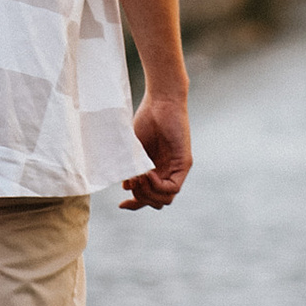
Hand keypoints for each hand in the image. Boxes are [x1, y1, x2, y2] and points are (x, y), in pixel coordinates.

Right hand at [119, 87, 191, 211]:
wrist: (161, 100)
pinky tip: (147, 174)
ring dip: (148, 193)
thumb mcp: (134, 149)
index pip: (149, 197)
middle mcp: (168, 172)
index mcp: (156, 170)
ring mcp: (177, 169)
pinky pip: (173, 188)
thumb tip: (127, 188)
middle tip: (131, 183)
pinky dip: (157, 186)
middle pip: (157, 202)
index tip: (121, 205)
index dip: (135, 204)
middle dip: (140, 199)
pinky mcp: (184, 163)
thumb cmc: (147, 120)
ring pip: (166, 199)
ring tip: (138, 178)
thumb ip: (132, 169)